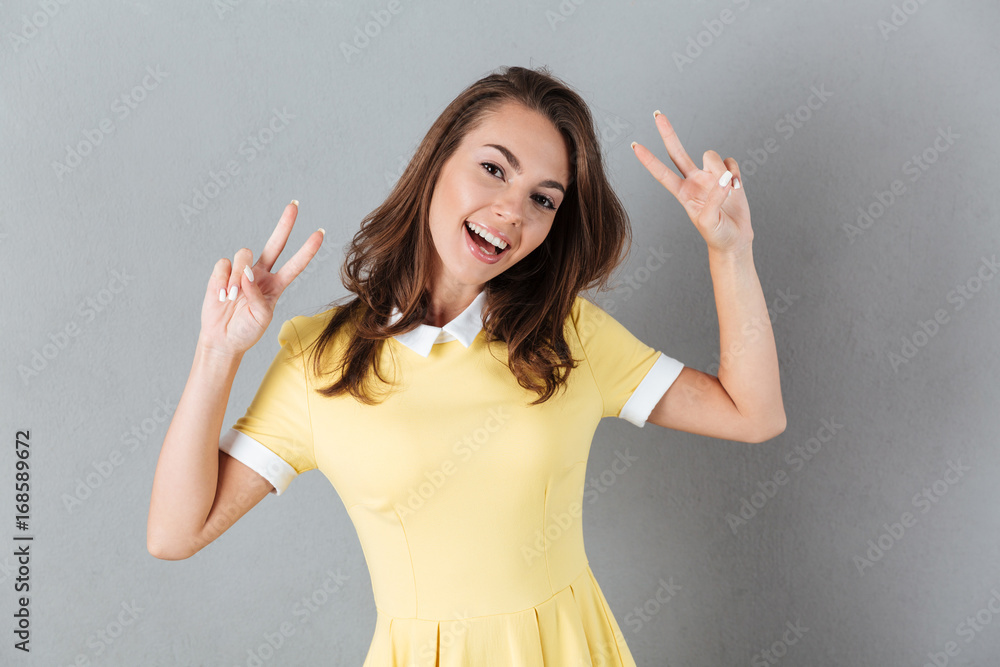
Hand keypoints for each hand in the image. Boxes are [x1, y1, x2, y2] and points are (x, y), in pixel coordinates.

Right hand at [197, 201, 323, 356]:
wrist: (223, 338)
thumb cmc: (247, 330)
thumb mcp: (261, 316)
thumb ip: (257, 294)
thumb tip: (247, 273)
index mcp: (277, 285)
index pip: (295, 264)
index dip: (308, 249)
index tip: (321, 232)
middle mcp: (261, 274)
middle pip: (275, 243)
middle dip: (285, 224)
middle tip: (295, 205)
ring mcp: (242, 272)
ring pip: (244, 254)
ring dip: (237, 275)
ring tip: (232, 297)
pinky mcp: (222, 272)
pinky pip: (223, 264)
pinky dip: (222, 279)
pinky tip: (221, 294)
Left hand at [631, 111, 751, 254]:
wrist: (735, 240)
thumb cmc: (717, 235)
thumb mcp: (709, 221)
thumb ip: (714, 198)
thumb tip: (725, 178)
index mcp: (682, 193)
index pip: (662, 173)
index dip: (649, 160)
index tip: (635, 146)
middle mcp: (693, 180)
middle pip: (677, 152)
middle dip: (668, 133)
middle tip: (657, 114)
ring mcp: (710, 176)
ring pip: (711, 156)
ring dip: (721, 170)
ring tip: (729, 189)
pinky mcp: (728, 175)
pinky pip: (731, 162)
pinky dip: (737, 173)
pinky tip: (737, 187)